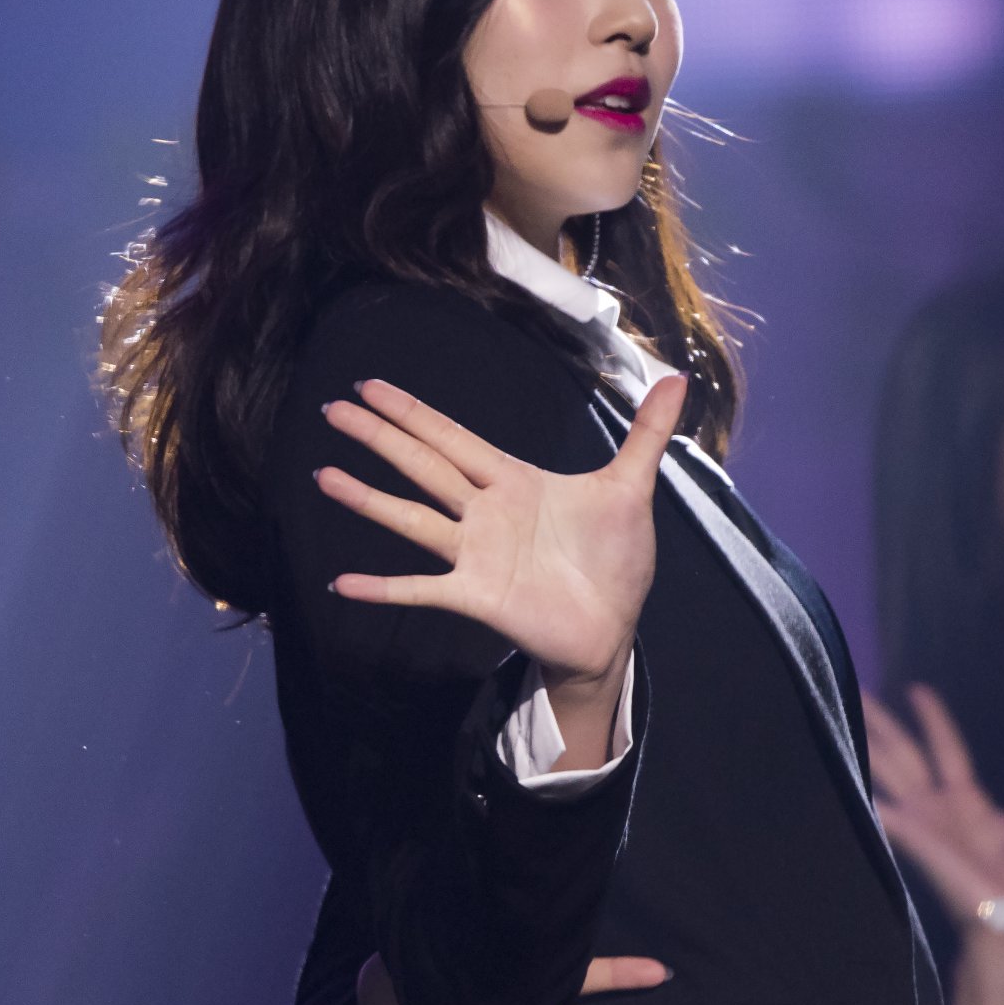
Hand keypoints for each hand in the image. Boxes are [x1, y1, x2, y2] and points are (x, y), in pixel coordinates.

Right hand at [315, 370, 688, 682]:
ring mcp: (475, 554)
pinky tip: (344, 584)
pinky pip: (422, 590)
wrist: (615, 627)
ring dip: (368, 500)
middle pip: (422, 466)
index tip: (373, 388)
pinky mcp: (477, 597)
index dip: (413, 412)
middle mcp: (485, 513)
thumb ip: (647, 434)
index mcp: (514, 481)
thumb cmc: (617, 560)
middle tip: (333, 410)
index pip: (453, 438)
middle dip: (379, 438)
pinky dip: (384, 588)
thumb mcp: (633, 489)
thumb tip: (679, 377)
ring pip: (412, 519)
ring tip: (323, 475)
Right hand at [862, 684, 1003, 945]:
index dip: (932, 719)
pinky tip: (842, 770)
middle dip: (880, 721)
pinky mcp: (918, 841)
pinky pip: (887, 813)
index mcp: (967, 800)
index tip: (916, 690)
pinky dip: (866, 797)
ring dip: (864, 743)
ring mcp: (923, 824)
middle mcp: (938, 809)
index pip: (945, 748)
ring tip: (840, 714)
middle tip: (855, 687)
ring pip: (888, 771)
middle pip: (902, 754)